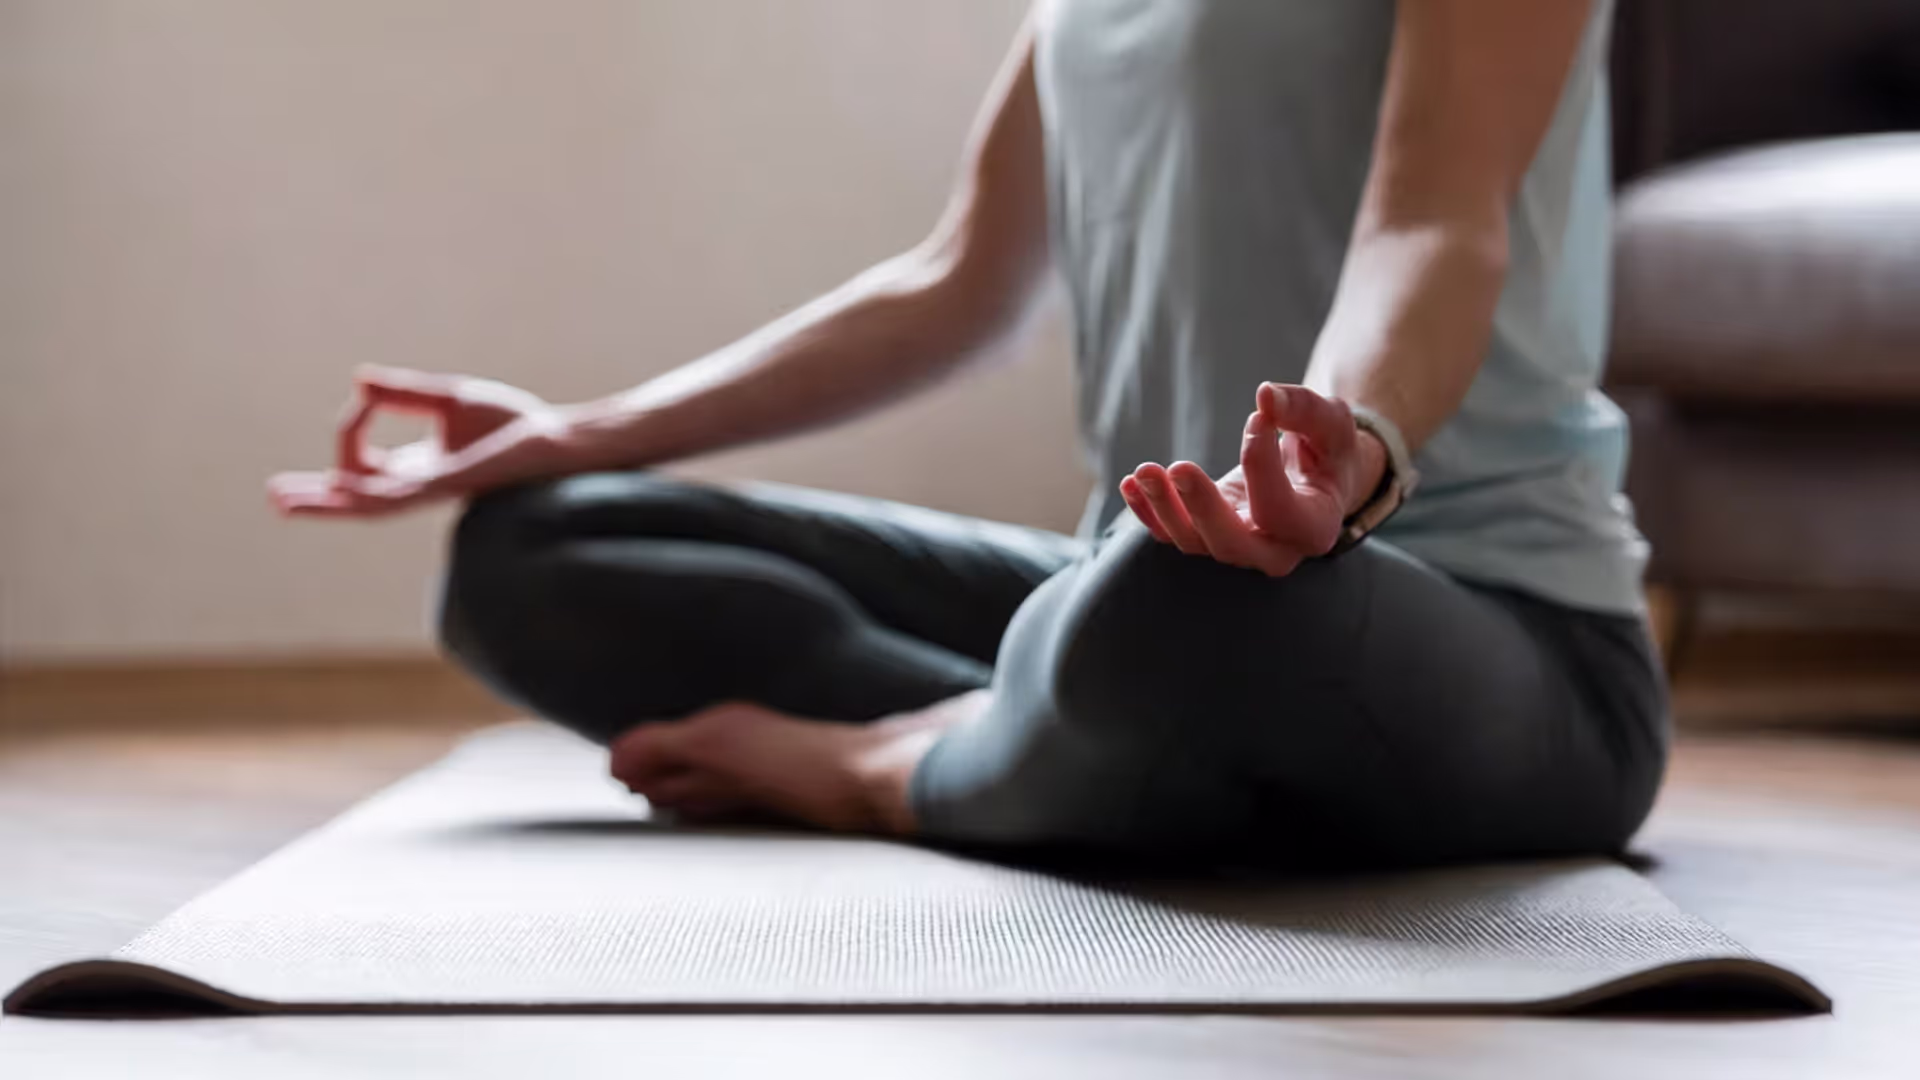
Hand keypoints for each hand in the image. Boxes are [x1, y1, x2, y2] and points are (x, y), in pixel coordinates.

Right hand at [267, 365, 572, 518]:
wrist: (556, 440)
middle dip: (316, 498)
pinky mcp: (448, 485)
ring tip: (284, 503)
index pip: (364, 462)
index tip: (365, 396)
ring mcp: (431, 490)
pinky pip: (398, 494)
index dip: (353, 427)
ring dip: (326, 503)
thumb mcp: (450, 399)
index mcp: (419, 468)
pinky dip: (366, 490)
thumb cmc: (516, 424)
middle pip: (355, 498)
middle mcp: (419, 486)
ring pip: (367, 504)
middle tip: (274, 498)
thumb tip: (358, 379)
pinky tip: (338, 489)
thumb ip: (403, 393)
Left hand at [1118, 382, 1387, 576]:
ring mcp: (1237, 547)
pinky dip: (1148, 512)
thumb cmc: (1327, 450)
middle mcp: (1274, 550)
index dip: (1262, 467)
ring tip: (1143, 470)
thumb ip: (1304, 411)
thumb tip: (1266, 396)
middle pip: (1231, 545)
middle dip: (1201, 508)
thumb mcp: (1331, 424)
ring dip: (1164, 507)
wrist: (1315, 477)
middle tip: (1179, 466)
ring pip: (1193, 542)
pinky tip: (1130, 483)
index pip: (1280, 510)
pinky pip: (1171, 534)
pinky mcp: (1206, 535)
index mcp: (1314, 528)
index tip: (1256, 417)